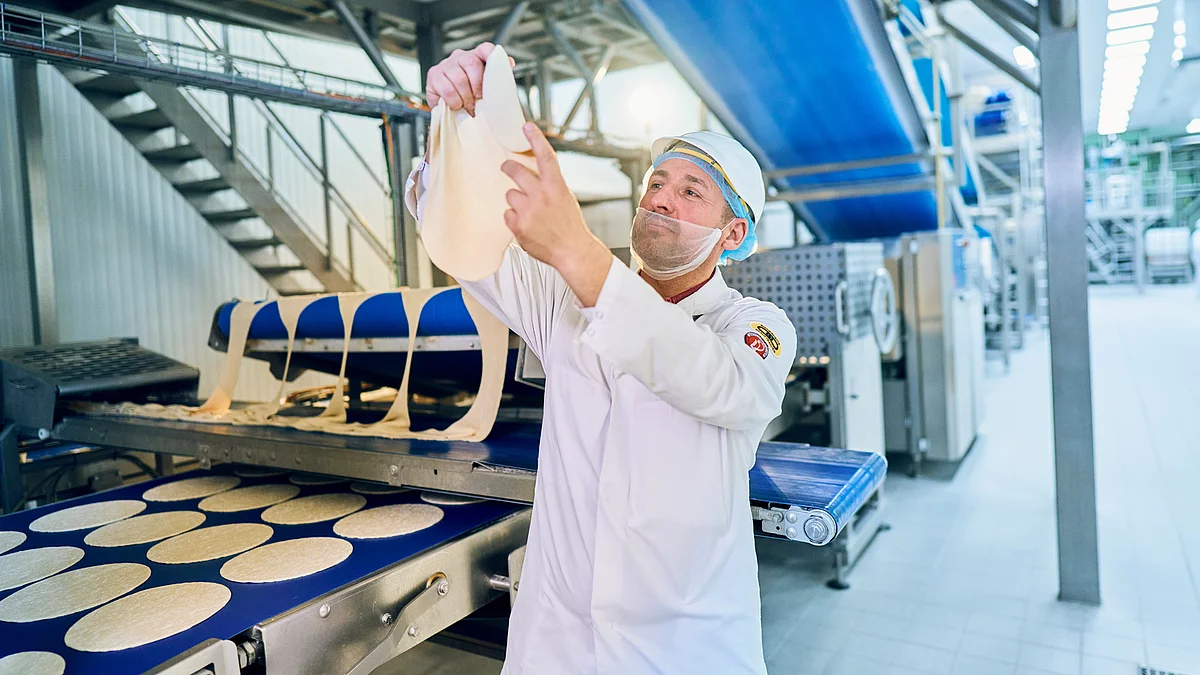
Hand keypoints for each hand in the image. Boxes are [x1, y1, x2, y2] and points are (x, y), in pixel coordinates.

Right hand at [425, 42, 514, 116]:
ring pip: (458, 78)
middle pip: (471, 63)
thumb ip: (496, 77)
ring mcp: (445, 65)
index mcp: (475, 58)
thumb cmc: (468, 99)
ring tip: (467, 105)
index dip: (493, 55)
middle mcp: (460, 57)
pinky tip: (456, 104)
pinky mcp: (433, 75)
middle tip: (477, 99)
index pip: (485, 49)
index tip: (505, 65)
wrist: (448, 111)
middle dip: (477, 86)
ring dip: (465, 97)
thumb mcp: (485, 90)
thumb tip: (509, 64)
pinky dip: (454, 101)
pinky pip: (446, 89)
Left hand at [502, 124, 612, 304]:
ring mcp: (528, 211)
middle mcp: (541, 195)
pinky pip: (507, 214)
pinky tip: (527, 225)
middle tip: (506, 166)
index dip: (535, 139)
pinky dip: (514, 218)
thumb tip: (533, 174)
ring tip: (529, 212)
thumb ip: (549, 185)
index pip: (545, 156)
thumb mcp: (565, 198)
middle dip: (508, 167)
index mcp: (556, 186)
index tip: (526, 127)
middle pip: (515, 171)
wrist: (571, 251)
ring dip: (515, 200)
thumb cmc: (570, 226)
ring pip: (510, 194)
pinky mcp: (518, 226)